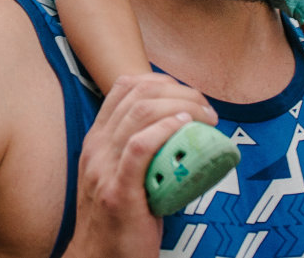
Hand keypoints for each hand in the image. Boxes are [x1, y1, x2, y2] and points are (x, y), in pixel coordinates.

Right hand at [65, 74, 217, 257]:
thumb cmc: (120, 221)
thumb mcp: (120, 175)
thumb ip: (138, 153)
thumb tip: (180, 135)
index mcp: (97, 139)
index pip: (124, 87)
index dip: (161, 82)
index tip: (189, 96)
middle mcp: (96, 147)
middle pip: (137, 95)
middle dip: (179, 92)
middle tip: (207, 110)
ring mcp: (103, 167)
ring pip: (140, 114)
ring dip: (181, 107)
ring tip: (206, 118)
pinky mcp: (117, 191)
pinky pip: (139, 147)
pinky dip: (164, 130)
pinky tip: (184, 128)